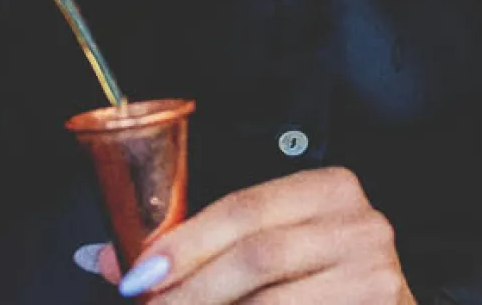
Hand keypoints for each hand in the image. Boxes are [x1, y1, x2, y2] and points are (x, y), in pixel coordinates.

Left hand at [97, 169, 413, 303]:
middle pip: (257, 255)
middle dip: (191, 289)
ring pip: (271, 302)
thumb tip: (106, 259)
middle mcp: (362, 225)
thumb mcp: (268, 244)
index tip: (137, 275)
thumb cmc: (320, 278)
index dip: (184, 242)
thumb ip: (198, 247)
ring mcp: (375, 274)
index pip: (245, 207)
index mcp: (330, 188)